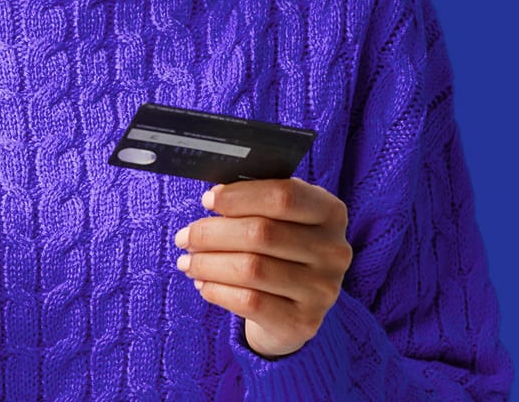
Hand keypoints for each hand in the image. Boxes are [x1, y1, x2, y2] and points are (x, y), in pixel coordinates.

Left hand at [174, 177, 351, 357]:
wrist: (294, 309)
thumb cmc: (279, 252)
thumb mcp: (279, 221)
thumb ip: (255, 203)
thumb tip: (213, 198)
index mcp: (330, 212)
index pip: (283, 196)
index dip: (240, 196)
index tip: (208, 200)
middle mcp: (334, 250)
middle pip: (261, 233)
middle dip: (212, 234)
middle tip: (184, 238)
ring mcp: (323, 289)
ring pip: (251, 269)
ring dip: (208, 264)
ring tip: (187, 262)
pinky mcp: (304, 322)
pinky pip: (249, 302)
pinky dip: (218, 290)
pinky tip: (203, 284)